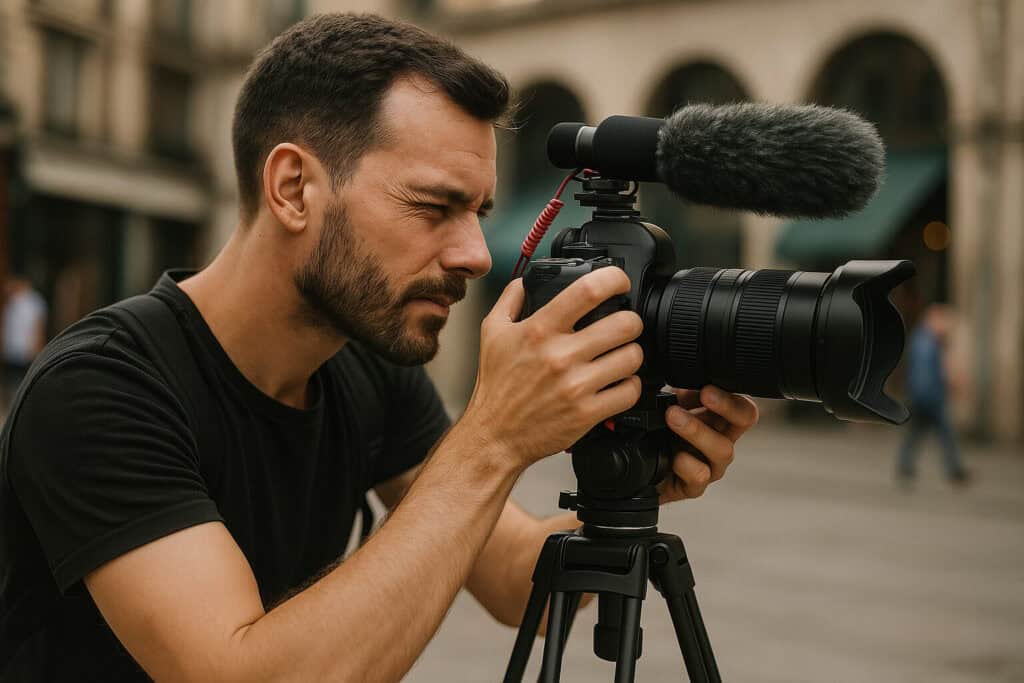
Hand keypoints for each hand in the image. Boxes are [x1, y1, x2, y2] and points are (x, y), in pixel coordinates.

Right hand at [460, 268, 643, 469]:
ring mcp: (576, 386)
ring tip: (621, 355)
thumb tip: (527, 280)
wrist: (494, 435)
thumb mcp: (492, 333)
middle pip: (624, 324)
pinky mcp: (587, 413)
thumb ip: (511, 299)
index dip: (614, 279)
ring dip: (632, 354)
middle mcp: (560, 356)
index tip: (619, 282)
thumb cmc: (496, 387)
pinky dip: (630, 385)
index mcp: (539, 330)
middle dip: (632, 321)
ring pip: (632, 357)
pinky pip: (629, 392)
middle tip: (625, 325)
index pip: (588, 291)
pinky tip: (618, 383)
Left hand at [657, 385, 757, 503]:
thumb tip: (684, 375)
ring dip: (698, 430)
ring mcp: (711, 465)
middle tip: (705, 394)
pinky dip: (687, 465)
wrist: (642, 472)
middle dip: (726, 405)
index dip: (732, 395)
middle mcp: (721, 440)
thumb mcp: (670, 408)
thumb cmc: (661, 438)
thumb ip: (682, 393)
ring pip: (722, 449)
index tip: (709, 387)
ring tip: (672, 417)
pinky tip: (674, 457)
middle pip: (744, 421)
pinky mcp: (694, 486)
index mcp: (719, 419)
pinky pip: (700, 476)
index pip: (742, 404)